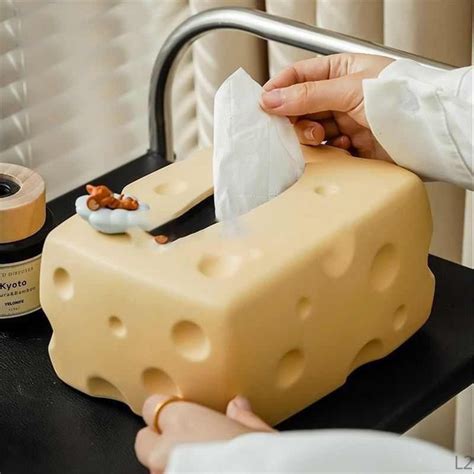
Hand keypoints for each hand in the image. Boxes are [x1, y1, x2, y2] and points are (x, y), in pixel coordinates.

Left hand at [134, 395, 272, 472]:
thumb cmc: (261, 464)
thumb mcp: (261, 435)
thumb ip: (243, 418)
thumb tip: (238, 407)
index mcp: (184, 421)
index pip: (151, 406)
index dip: (166, 413)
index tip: (179, 415)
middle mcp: (165, 450)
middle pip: (145, 442)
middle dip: (160, 442)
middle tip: (188, 445)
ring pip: (155, 468)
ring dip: (170, 465)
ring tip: (199, 467)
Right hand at [260, 53, 393, 160]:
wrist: (428, 135)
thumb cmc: (401, 98)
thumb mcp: (349, 89)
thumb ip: (307, 95)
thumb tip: (272, 99)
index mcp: (340, 71)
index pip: (299, 76)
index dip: (279, 89)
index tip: (264, 104)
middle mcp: (340, 97)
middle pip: (300, 108)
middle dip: (295, 118)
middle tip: (296, 126)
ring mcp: (345, 122)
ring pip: (310, 132)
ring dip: (312, 137)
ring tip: (322, 138)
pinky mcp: (350, 147)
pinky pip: (325, 152)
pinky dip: (328, 153)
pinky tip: (341, 149)